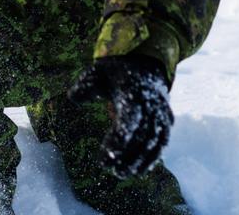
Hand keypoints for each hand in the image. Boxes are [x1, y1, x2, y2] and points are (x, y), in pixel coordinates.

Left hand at [68, 55, 172, 177]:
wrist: (146, 64)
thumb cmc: (116, 73)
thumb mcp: (98, 71)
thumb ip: (85, 85)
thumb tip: (72, 98)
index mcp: (134, 92)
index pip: (130, 119)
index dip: (119, 140)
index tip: (105, 157)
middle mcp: (152, 104)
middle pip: (142, 135)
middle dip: (128, 155)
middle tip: (112, 170)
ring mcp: (161, 113)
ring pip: (154, 141)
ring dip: (140, 160)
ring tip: (122, 174)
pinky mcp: (166, 121)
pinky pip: (162, 142)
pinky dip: (152, 158)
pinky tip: (138, 171)